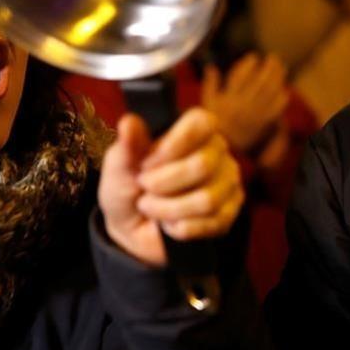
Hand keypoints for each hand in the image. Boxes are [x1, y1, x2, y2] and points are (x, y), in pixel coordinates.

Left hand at [99, 109, 243, 265]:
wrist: (132, 226)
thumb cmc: (129, 186)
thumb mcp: (120, 166)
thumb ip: (128, 146)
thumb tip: (128, 121)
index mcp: (195, 130)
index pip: (202, 123)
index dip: (172, 144)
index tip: (147, 162)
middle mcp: (218, 152)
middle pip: (202, 165)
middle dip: (163, 183)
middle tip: (144, 187)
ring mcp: (228, 183)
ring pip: (206, 200)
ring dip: (166, 209)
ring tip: (151, 207)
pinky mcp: (229, 214)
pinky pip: (209, 224)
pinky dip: (178, 228)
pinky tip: (168, 223)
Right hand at [201, 53, 289, 153]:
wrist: (222, 150)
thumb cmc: (215, 124)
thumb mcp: (207, 104)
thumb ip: (210, 85)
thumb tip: (210, 67)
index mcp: (227, 99)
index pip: (239, 77)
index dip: (248, 65)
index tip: (254, 57)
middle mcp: (242, 105)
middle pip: (259, 82)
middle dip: (268, 68)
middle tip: (274, 58)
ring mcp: (254, 115)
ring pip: (269, 93)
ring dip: (277, 78)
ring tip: (280, 68)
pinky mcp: (263, 124)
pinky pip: (275, 109)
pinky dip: (281, 99)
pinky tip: (284, 90)